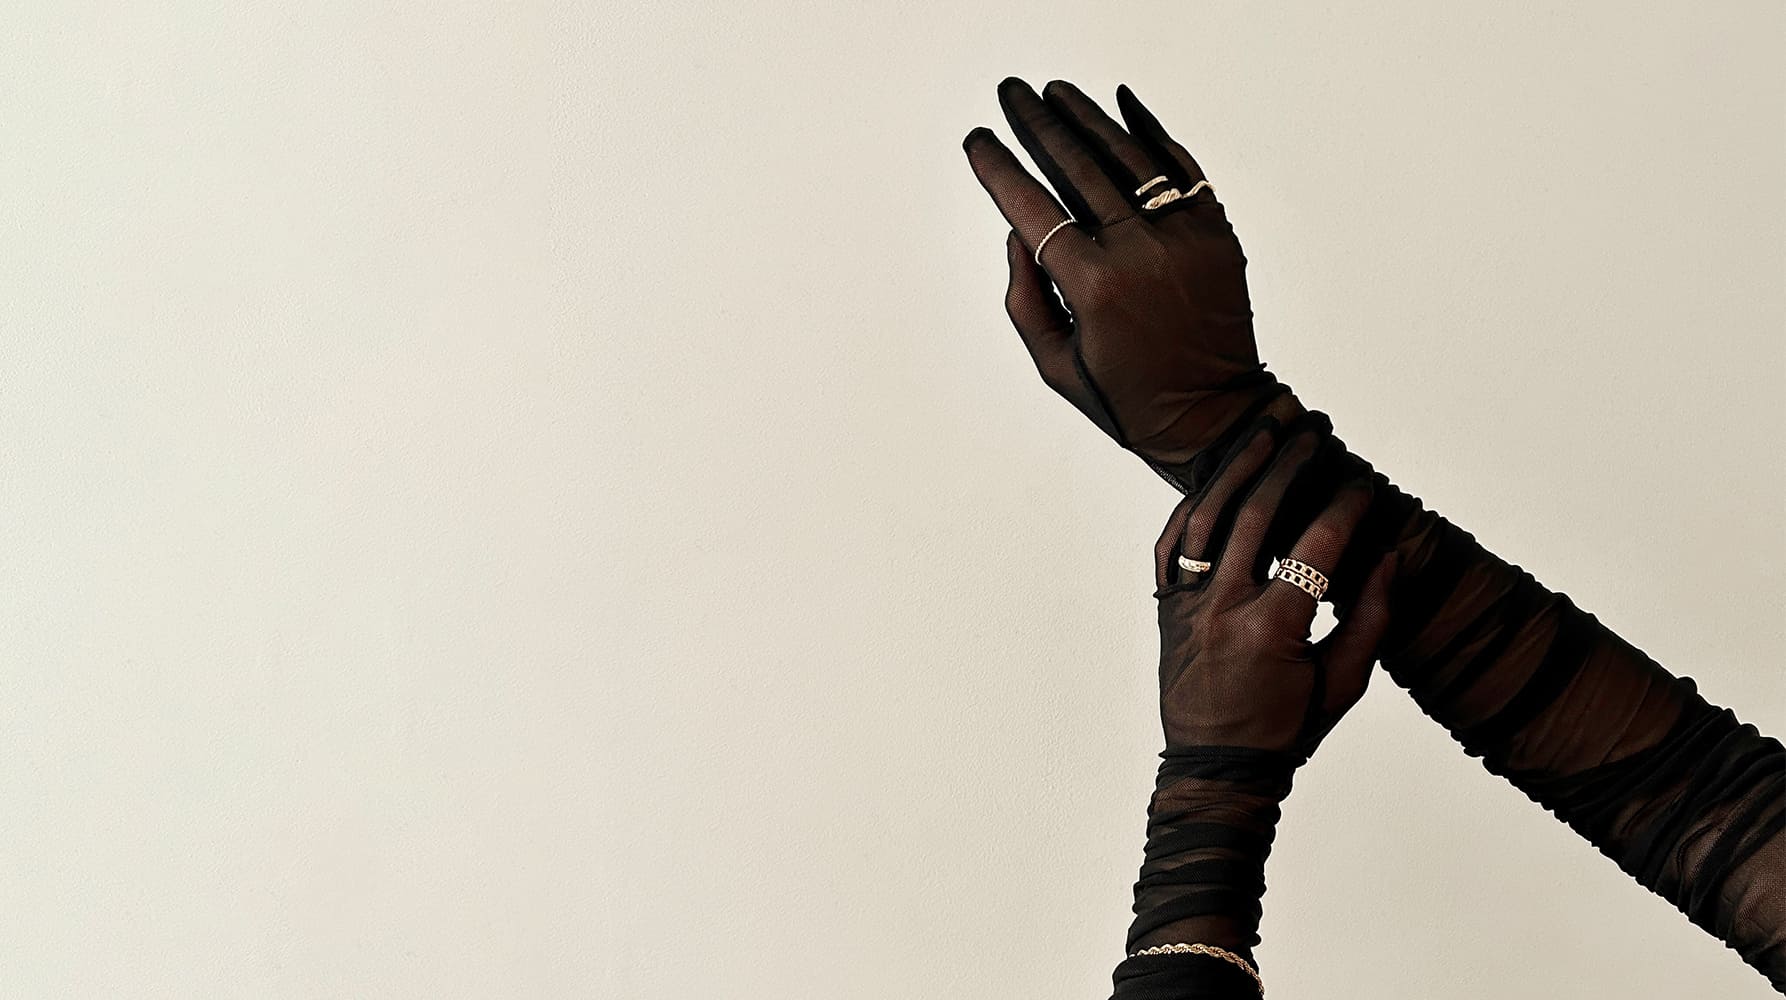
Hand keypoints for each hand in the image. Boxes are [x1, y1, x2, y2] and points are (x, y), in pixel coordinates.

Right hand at [963, 78, 1289, 469]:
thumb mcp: (1054, 363)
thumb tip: (1019, 229)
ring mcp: (1184, 236)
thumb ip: (1025, 295)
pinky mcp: (1216, 232)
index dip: (999, 169)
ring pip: (1128, 156)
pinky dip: (1151, 132)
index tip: (978, 140)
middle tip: (1012, 92)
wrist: (1216, 414)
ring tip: (1056, 92)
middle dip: (1037, 123)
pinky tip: (1125, 103)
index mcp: (1093, 286)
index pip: (1032, 208)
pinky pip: (1181, 167)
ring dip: (1087, 117)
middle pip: (1076, 167)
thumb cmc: (1127, 398)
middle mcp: (1139, 250)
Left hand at [1151, 418, 1395, 755]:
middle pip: (1256, 516)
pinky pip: (1170, 544)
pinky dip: (1191, 507)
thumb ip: (1371, 618)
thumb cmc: (1286, 729)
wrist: (1216, 767)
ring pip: (1206, 518)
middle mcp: (1222, 608)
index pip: (1315, 549)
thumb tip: (1393, 558)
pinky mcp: (1165, 607)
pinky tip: (1215, 479)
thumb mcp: (1343, 682)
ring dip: (1236, 469)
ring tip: (1263, 433)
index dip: (1343, 509)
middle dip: (1288, 466)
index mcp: (1271, 629)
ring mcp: (1186, 604)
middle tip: (1310, 433)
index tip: (1362, 485)